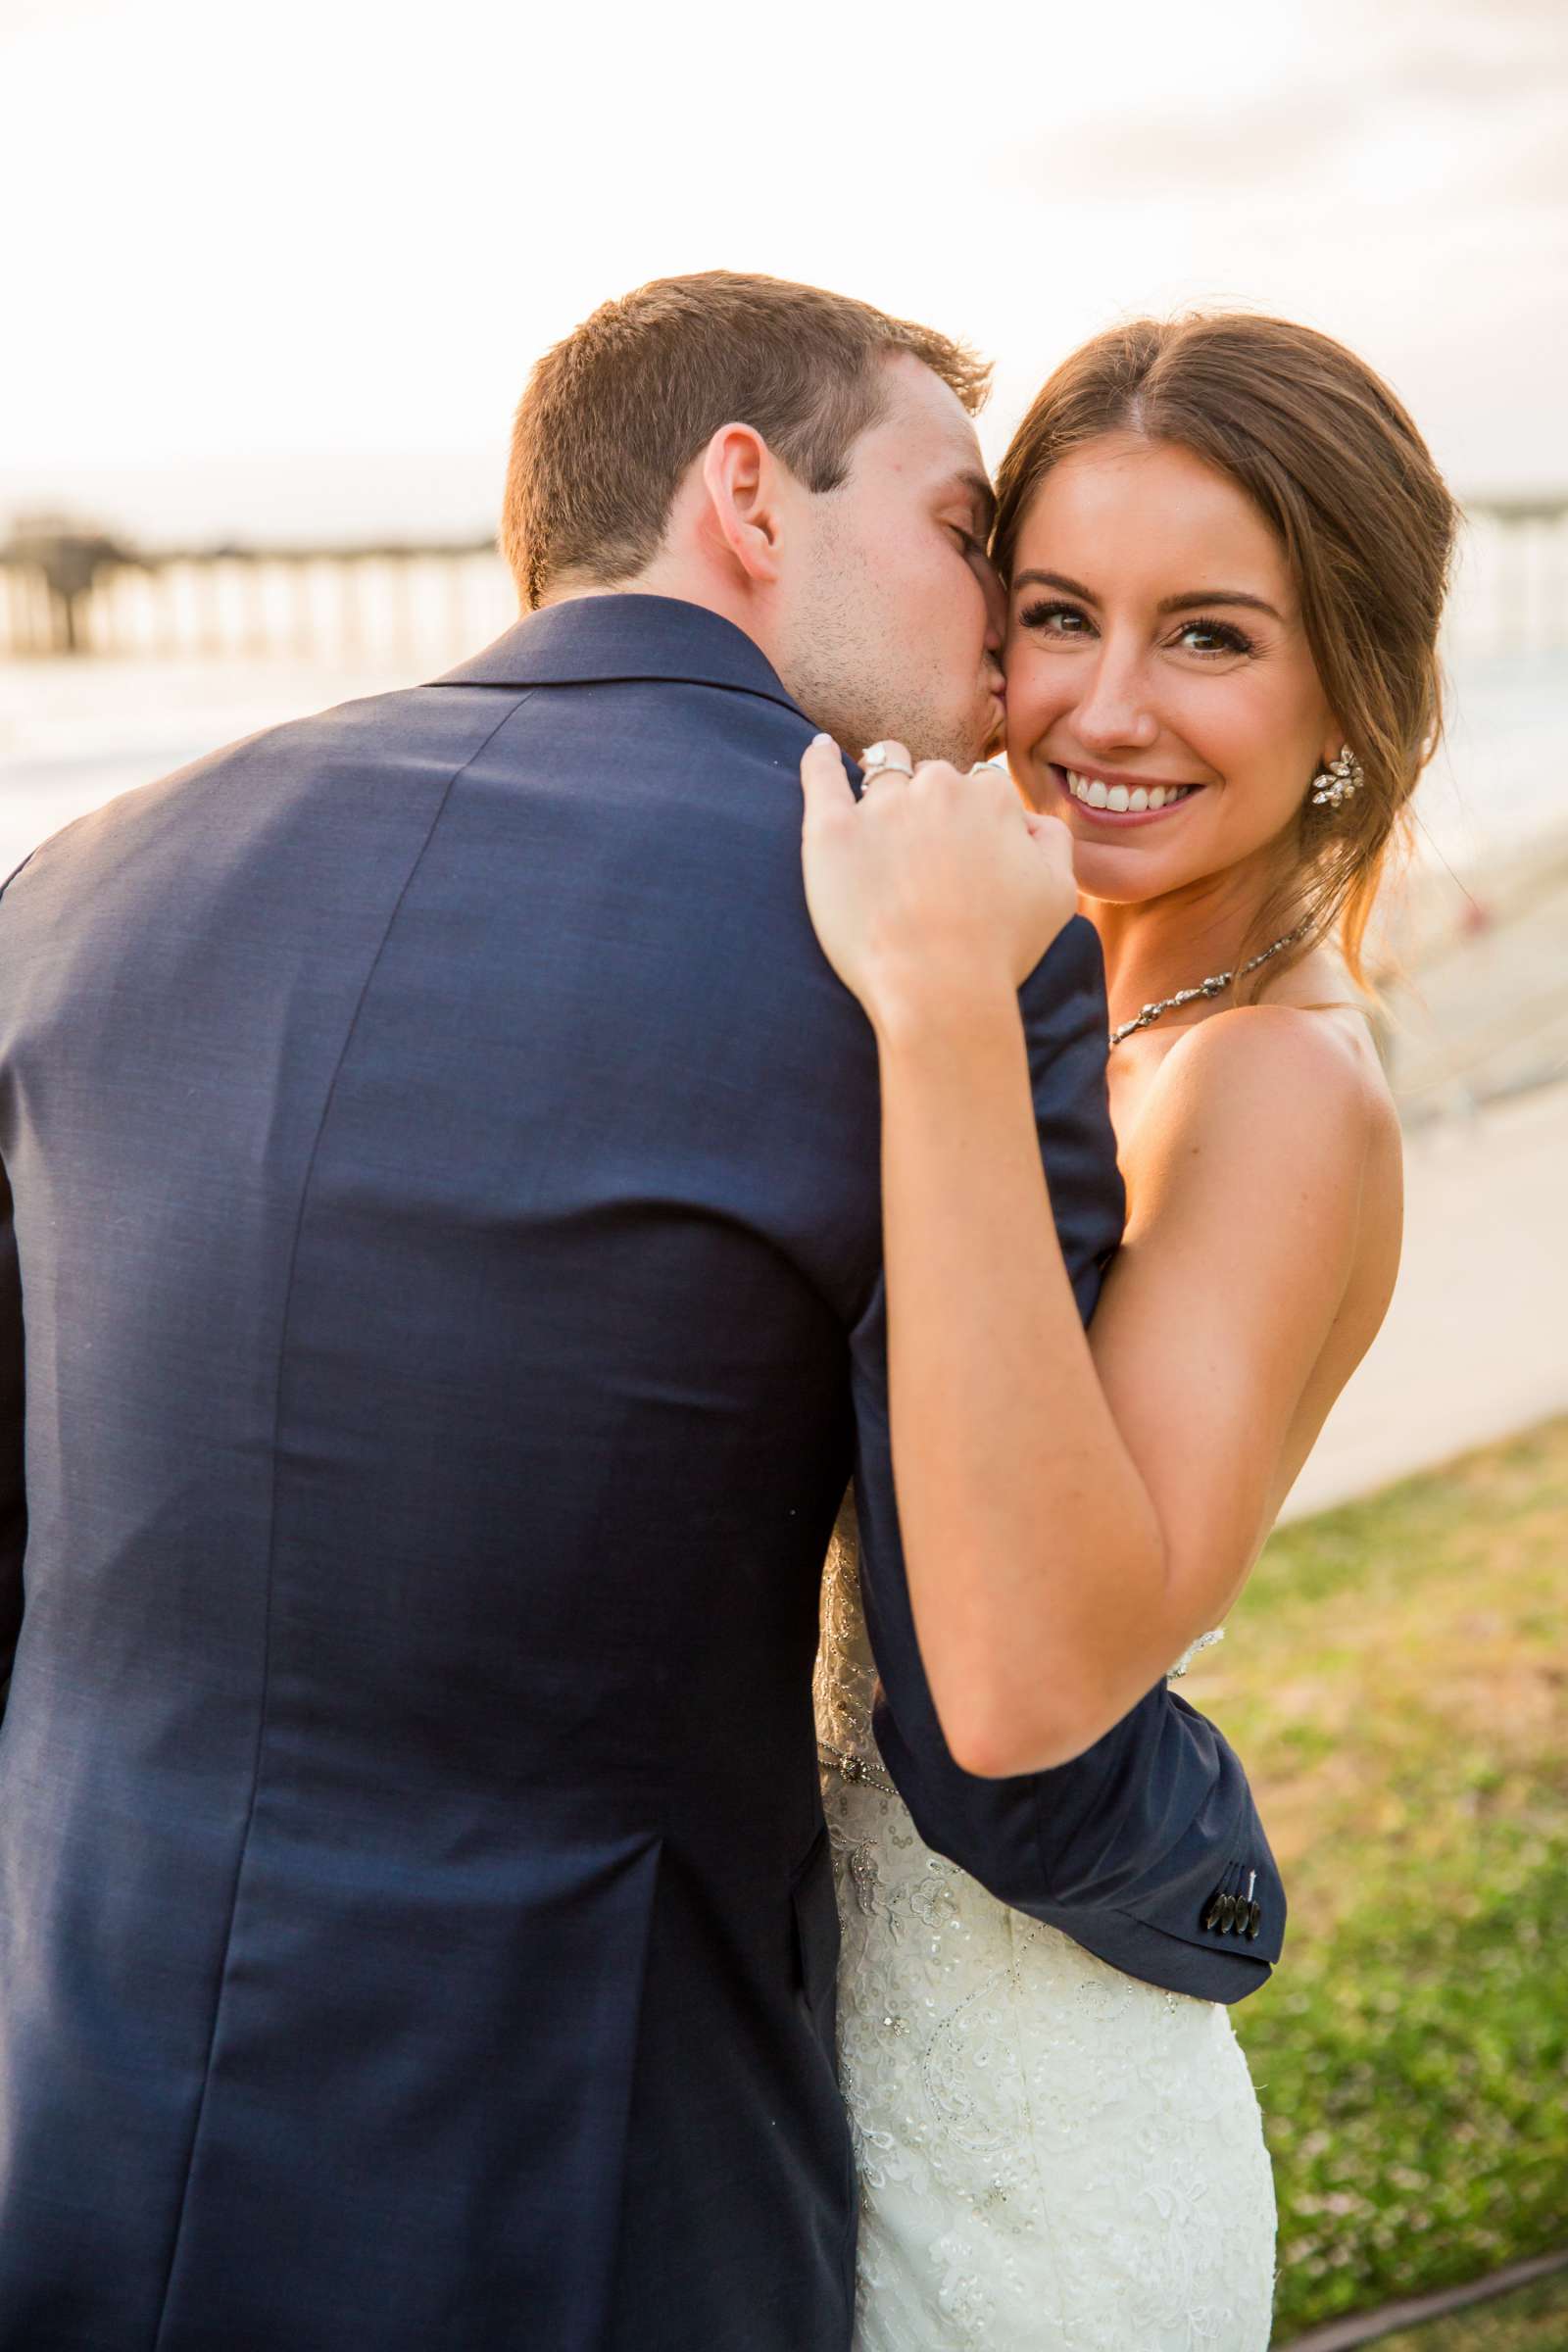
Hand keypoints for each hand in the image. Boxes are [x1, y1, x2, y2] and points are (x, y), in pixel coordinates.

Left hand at [799, 736, 1076, 1027]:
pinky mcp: (832, 831)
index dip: (973, 820)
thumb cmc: (1001, 950)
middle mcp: (938, 788)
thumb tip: (1025, 819)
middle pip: (931, 777)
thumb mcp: (1060, 894)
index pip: (980, 787)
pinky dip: (820, 761)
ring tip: (877, 827)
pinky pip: (821, 776)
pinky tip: (822, 753)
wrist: (939, 990)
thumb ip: (1051, 839)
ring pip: (881, 775)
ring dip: (883, 791)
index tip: (963, 856)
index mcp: (992, 797)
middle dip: (929, 805)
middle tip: (923, 858)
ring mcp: (881, 807)